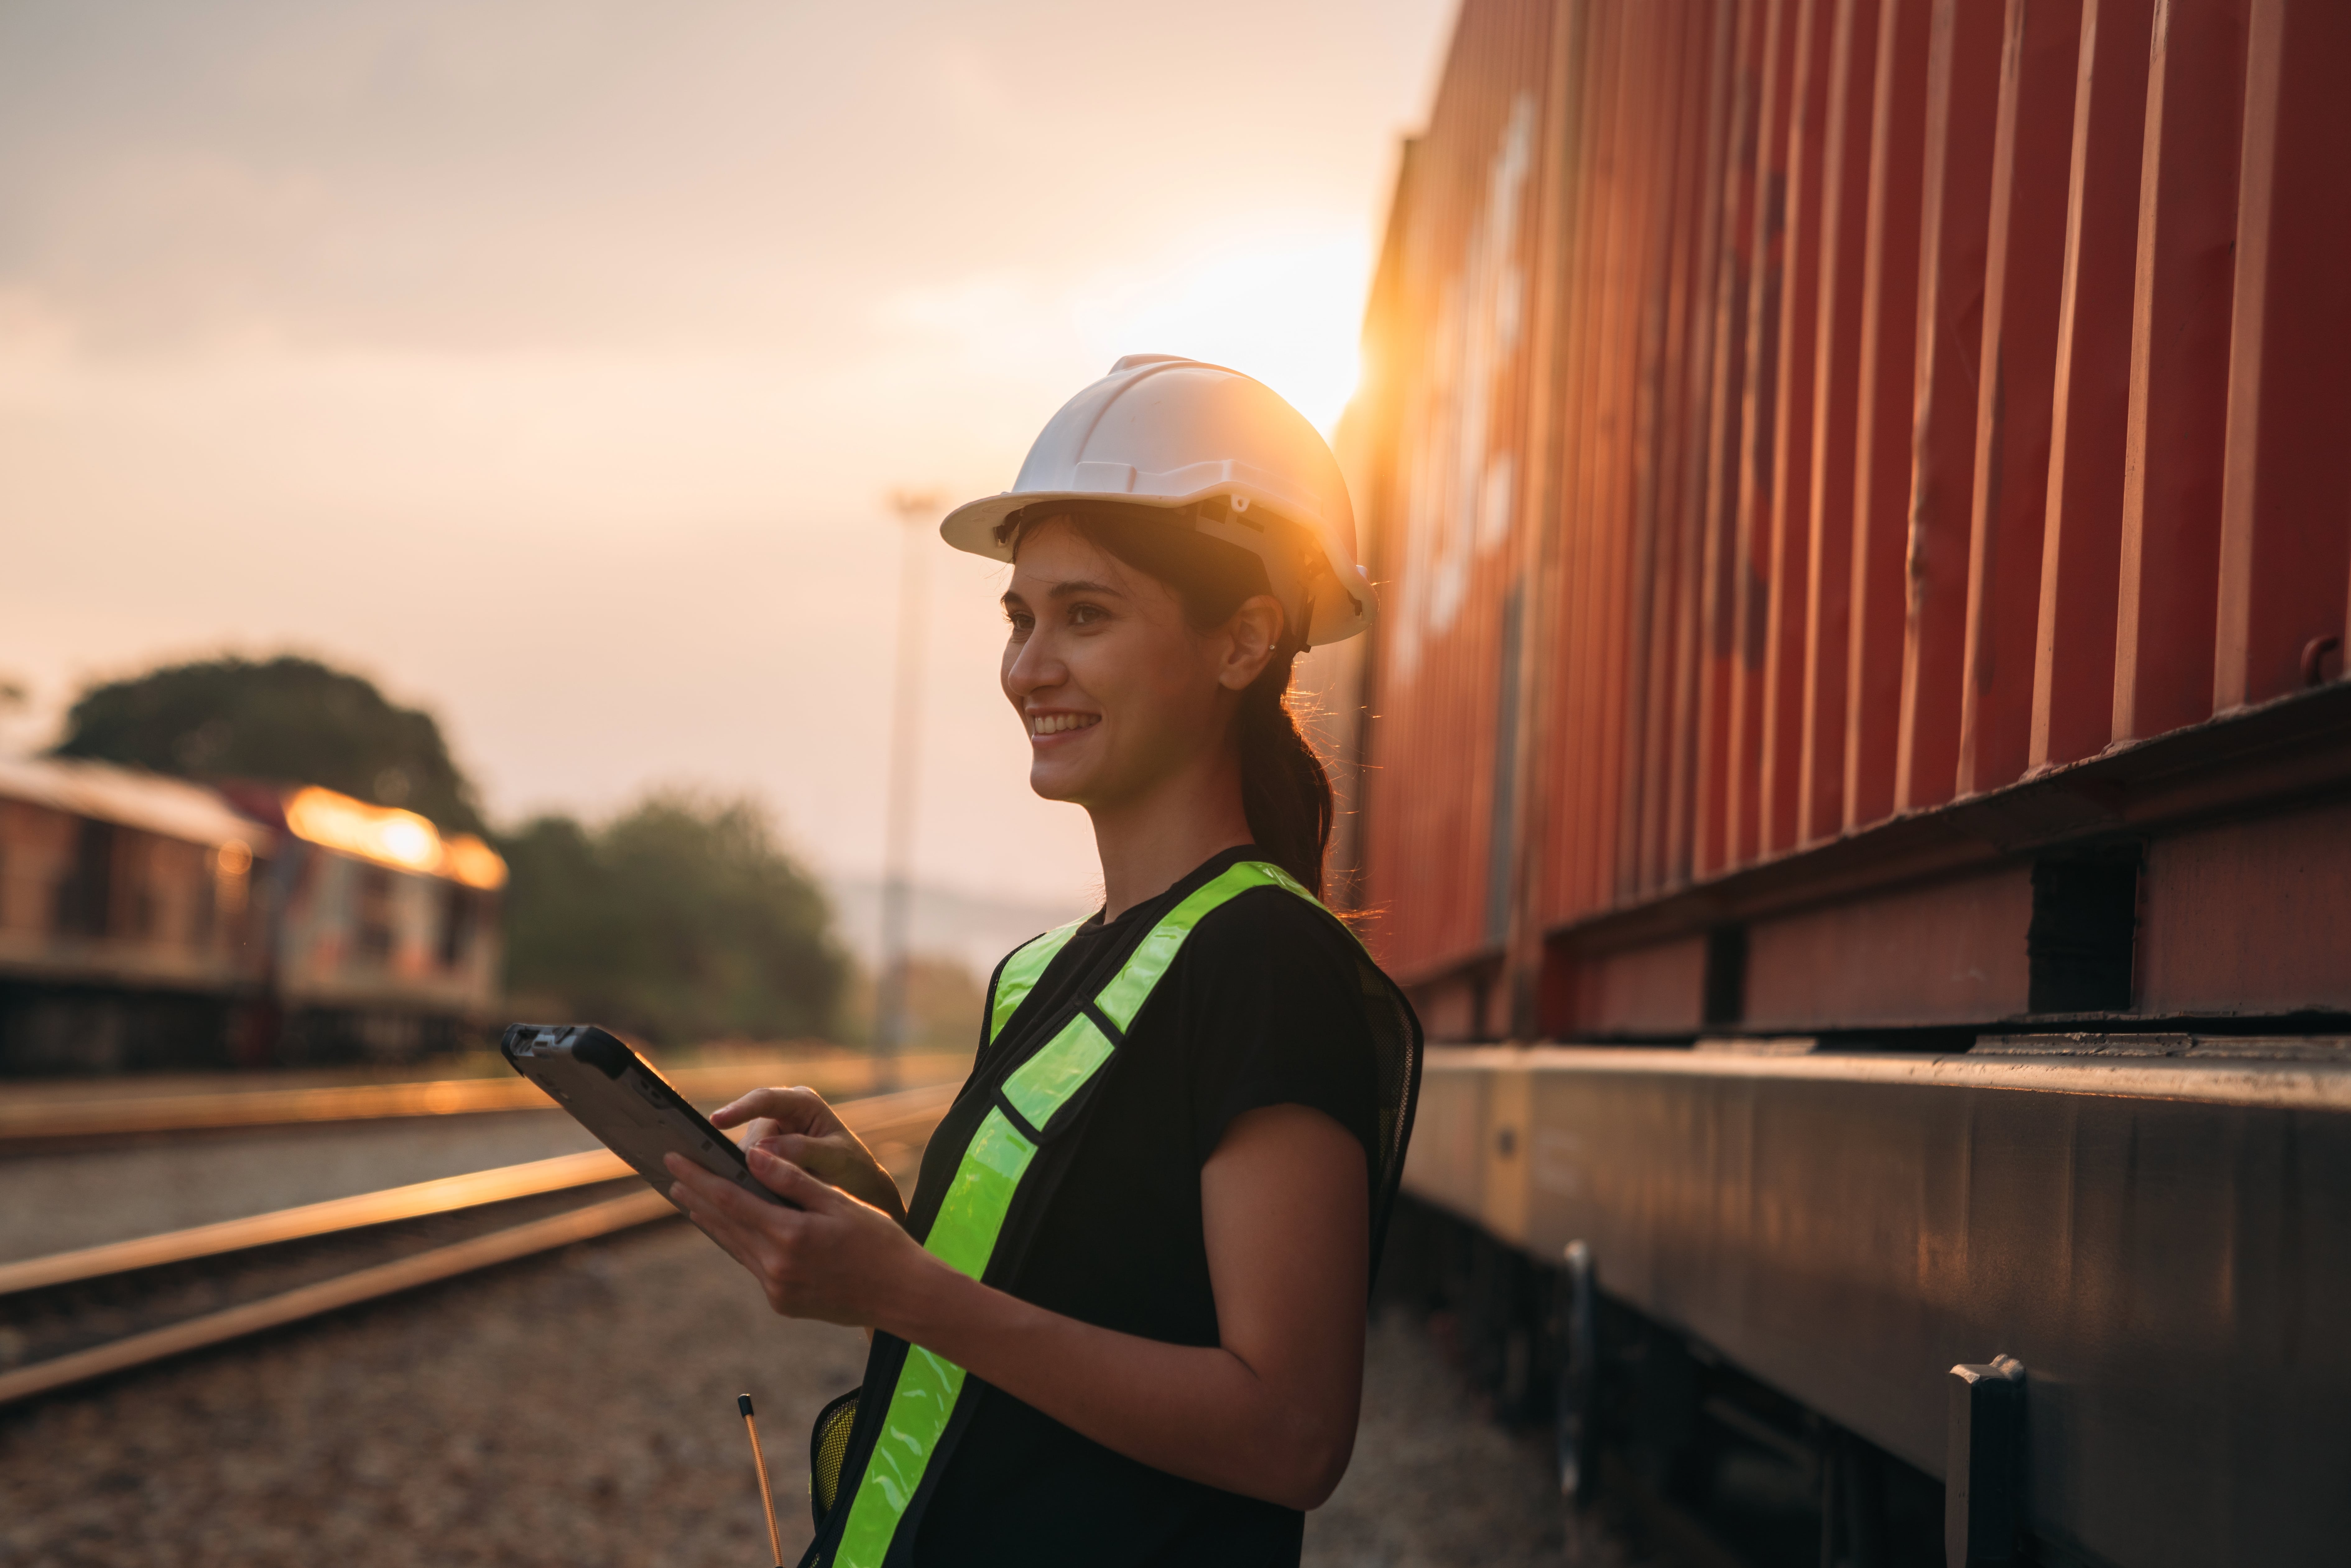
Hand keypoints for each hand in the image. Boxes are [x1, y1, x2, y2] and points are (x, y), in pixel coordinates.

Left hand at [664, 1146, 940, 1328]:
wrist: (902, 1295)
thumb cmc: (878, 1241)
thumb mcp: (839, 1202)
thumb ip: (793, 1180)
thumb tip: (752, 1156)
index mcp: (790, 1236)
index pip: (731, 1199)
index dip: (700, 1177)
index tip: (676, 1159)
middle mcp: (776, 1266)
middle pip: (724, 1224)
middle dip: (696, 1197)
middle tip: (672, 1175)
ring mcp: (777, 1289)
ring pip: (734, 1247)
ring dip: (711, 1222)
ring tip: (690, 1201)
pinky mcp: (783, 1302)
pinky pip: (751, 1266)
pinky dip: (736, 1244)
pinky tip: (729, 1231)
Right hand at [710, 1086, 906, 1224]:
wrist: (858, 1188)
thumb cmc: (853, 1167)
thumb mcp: (837, 1158)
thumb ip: (804, 1150)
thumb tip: (762, 1149)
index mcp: (802, 1103)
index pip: (764, 1100)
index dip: (739, 1109)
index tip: (716, 1122)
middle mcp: (779, 1114)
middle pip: (748, 1135)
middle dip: (743, 1160)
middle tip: (739, 1183)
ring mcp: (767, 1136)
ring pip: (741, 1156)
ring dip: (745, 1176)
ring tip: (753, 1196)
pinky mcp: (759, 1158)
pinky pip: (744, 1169)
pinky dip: (745, 1184)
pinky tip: (745, 1201)